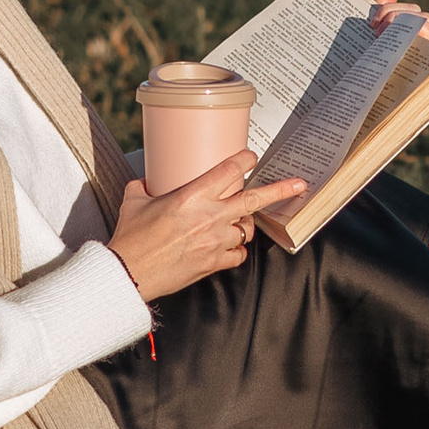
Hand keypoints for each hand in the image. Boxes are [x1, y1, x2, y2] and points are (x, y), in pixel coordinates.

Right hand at [109, 150, 308, 301]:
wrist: (129, 272)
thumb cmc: (130, 237)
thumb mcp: (134, 200)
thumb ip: (145, 186)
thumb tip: (147, 180)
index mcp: (192, 196)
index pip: (228, 171)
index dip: (244, 160)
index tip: (250, 156)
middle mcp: (209, 216)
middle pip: (254, 199)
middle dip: (280, 189)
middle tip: (299, 184)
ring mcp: (215, 241)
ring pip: (247, 229)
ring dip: (246, 224)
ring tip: (241, 221)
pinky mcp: (213, 263)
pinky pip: (238, 254)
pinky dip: (237, 250)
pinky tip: (230, 246)